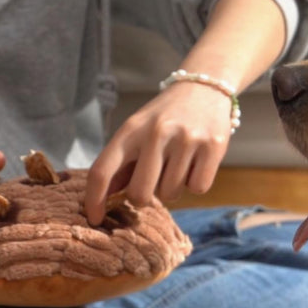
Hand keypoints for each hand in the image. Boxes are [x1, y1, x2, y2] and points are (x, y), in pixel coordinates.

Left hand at [84, 82, 232, 223]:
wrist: (205, 87)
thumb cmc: (165, 117)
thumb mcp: (137, 132)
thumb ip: (121, 165)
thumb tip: (102, 203)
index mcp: (130, 130)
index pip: (102, 171)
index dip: (95, 200)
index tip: (96, 220)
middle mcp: (156, 132)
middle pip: (139, 194)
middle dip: (143, 197)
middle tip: (152, 182)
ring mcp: (186, 139)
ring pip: (171, 194)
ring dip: (173, 187)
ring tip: (178, 162)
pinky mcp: (212, 146)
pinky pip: (198, 188)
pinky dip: (196, 182)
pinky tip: (196, 162)